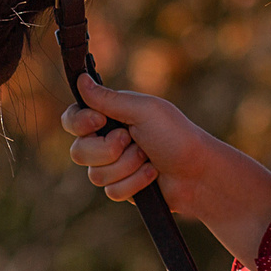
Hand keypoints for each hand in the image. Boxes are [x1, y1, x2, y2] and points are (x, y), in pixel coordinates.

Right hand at [63, 76, 270, 264]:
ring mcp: (114, 166)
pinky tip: (152, 175)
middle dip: (108, 150)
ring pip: (95, 175)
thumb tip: (79, 79)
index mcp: (111, 116)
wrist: (197, 172)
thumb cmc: (175, 135)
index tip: (99, 121)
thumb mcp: (143, 111)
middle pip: (78, 152)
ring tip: (148, 159)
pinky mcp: (122, 187)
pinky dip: (135, 183)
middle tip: (132, 141)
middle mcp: (107, 140)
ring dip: (127, 166)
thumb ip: (108, 99)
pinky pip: (111, 192)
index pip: (72, 119)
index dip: (80, 123)